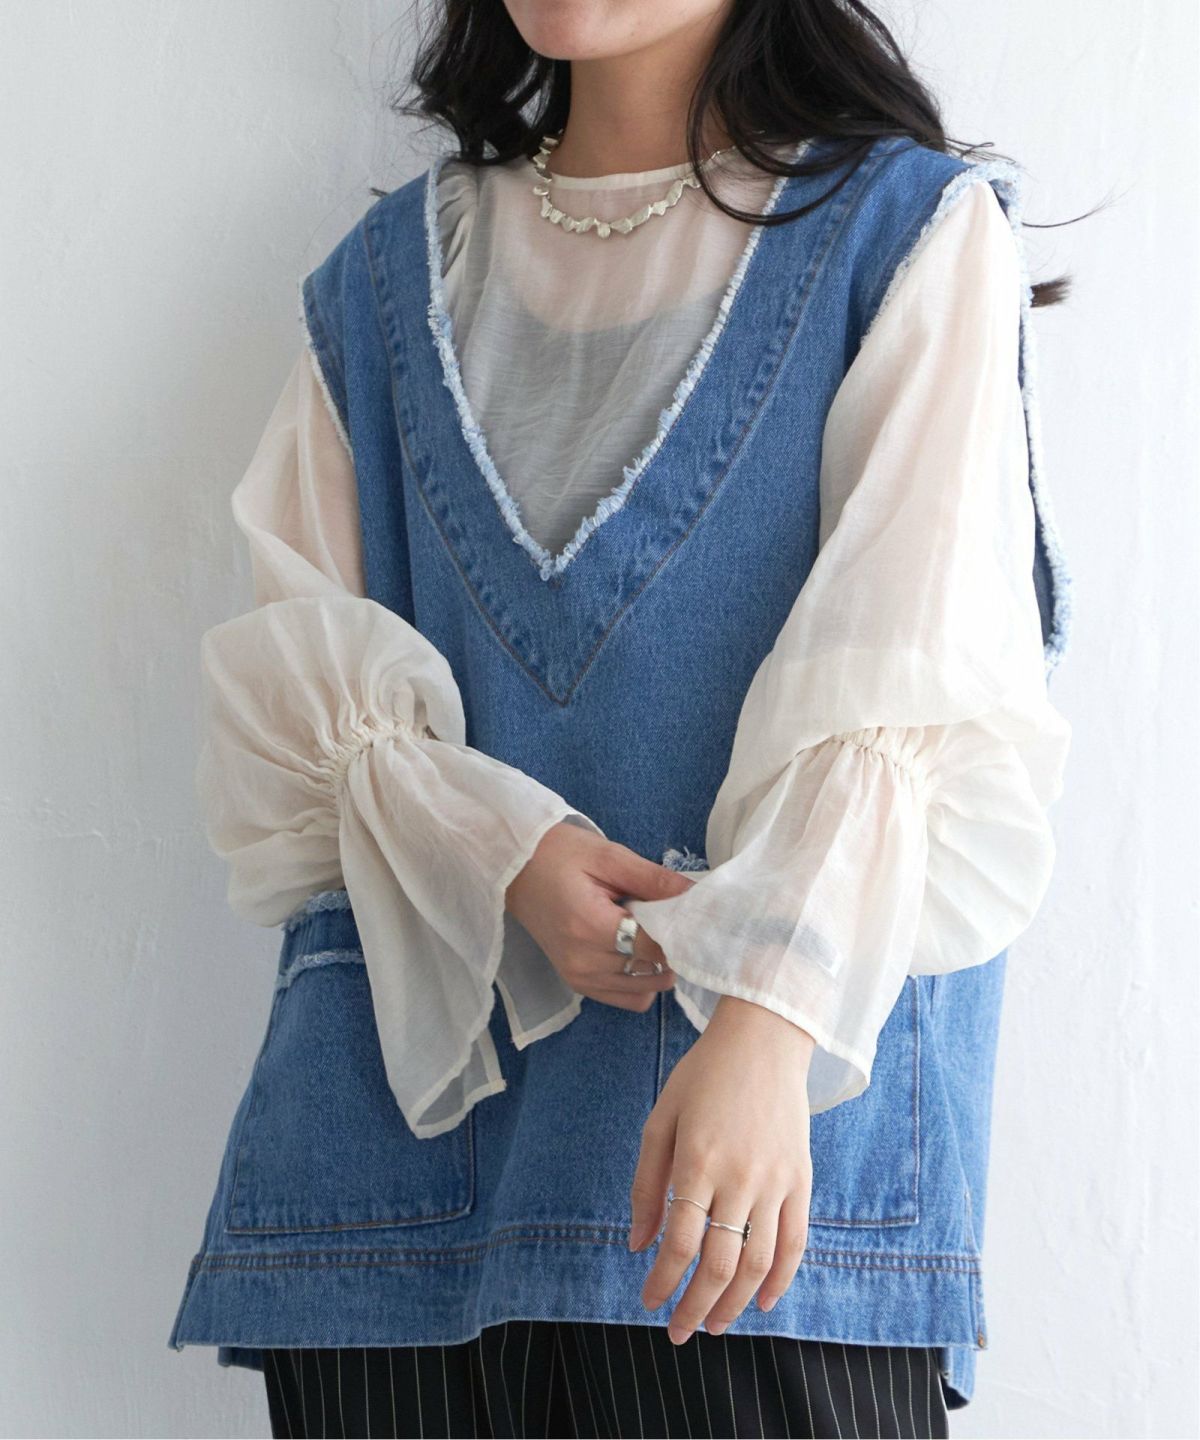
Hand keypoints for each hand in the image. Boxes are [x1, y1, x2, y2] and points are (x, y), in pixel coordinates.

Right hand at [505, 820, 695, 1011]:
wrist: (512, 869)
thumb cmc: (558, 854)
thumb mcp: (607, 855)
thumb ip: (653, 879)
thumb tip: (697, 894)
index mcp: (590, 926)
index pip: (656, 946)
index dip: (680, 930)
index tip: (691, 913)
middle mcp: (584, 962)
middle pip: (654, 970)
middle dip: (672, 946)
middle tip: (670, 918)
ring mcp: (579, 978)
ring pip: (646, 989)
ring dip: (659, 965)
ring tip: (651, 931)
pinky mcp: (578, 984)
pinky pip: (629, 998)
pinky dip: (642, 980)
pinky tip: (638, 951)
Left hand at [628, 994, 814, 1338]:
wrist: (763, 1041)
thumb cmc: (702, 1078)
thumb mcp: (661, 1120)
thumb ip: (647, 1184)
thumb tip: (638, 1245)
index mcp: (697, 1161)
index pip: (678, 1242)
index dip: (661, 1281)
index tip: (648, 1301)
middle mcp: (738, 1176)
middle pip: (718, 1263)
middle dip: (695, 1307)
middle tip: (679, 1332)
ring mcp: (776, 1180)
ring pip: (758, 1262)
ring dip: (734, 1303)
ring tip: (715, 1325)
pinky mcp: (801, 1179)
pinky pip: (795, 1242)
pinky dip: (781, 1280)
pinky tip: (761, 1302)